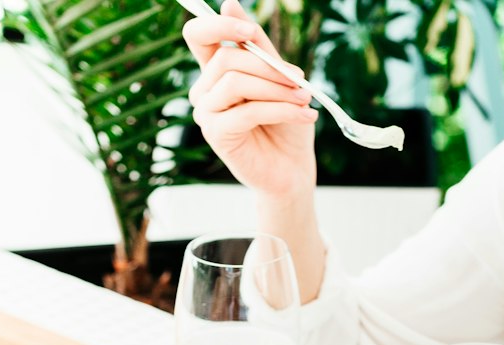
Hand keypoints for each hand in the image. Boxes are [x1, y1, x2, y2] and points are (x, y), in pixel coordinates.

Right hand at [184, 0, 317, 197]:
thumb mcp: (279, 78)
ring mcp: (207, 113)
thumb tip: (230, 3)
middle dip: (269, 66)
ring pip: (236, 82)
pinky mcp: (217, 135)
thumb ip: (258, 46)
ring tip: (305, 100)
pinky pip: (247, 110)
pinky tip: (305, 116)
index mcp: (216, 71)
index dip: (220, 26)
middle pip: (226, 59)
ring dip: (277, 89)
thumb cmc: (286, 124)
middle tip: (300, 79)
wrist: (293, 169)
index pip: (198, 35)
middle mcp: (205, 90)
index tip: (251, 35)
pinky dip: (280, 109)